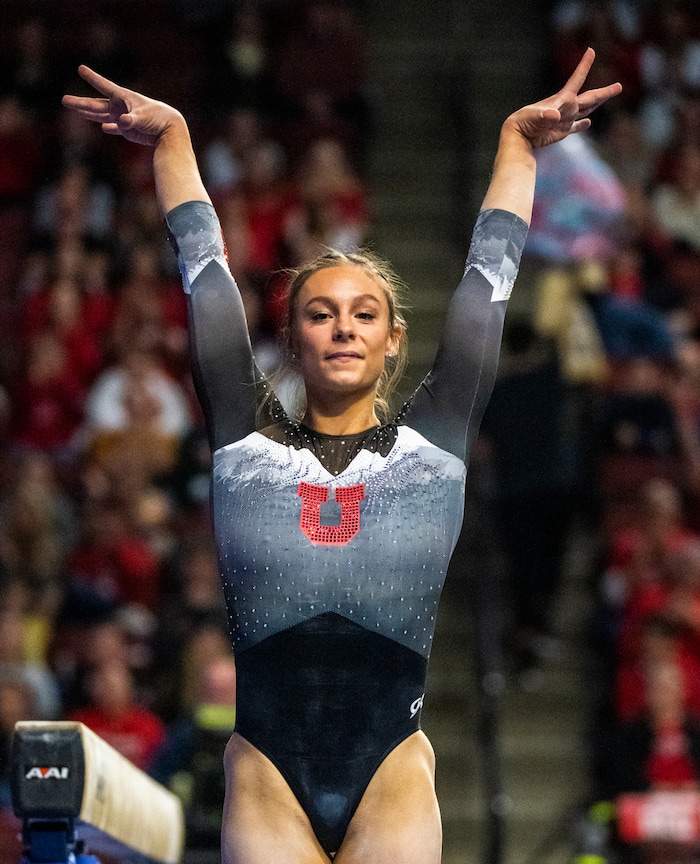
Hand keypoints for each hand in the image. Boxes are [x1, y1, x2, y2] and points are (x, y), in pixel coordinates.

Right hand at [62, 66, 184, 146]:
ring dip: (88, 114)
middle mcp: (121, 106)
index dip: (92, 78)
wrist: (170, 130)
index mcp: (123, 98)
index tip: (80, 68)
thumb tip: (123, 123)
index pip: (104, 86)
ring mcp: (123, 118)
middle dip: (80, 103)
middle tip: (64, 100)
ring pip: (101, 115)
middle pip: (96, 104)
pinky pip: (115, 128)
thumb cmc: (158, 119)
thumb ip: (132, 121)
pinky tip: (104, 127)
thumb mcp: (144, 118)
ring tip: (74, 109)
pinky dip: (110, 128)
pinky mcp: (128, 129)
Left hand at [503, 48, 621, 150]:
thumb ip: (546, 115)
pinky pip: (574, 128)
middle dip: (604, 93)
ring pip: (585, 110)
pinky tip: (588, 122)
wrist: (518, 136)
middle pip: (589, 98)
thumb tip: (555, 115)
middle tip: (619, 86)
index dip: (584, 66)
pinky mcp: (561, 131)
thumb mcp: (536, 117)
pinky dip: (582, 125)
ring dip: (597, 104)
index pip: (576, 79)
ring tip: (608, 95)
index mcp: (562, 100)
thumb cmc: (525, 123)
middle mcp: (566, 108)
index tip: (590, 50)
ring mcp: (564, 119)